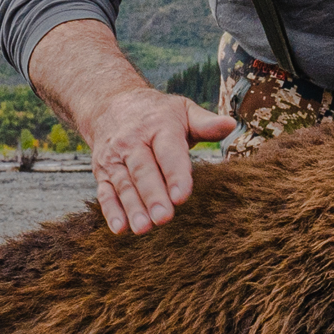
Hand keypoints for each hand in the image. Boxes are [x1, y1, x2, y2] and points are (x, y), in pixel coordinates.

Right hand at [85, 85, 233, 234]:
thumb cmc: (157, 114)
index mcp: (158, 127)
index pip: (168, 152)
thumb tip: (230, 124)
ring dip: (132, 207)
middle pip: (143, 171)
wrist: (111, 104)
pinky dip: (111, 211)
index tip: (181, 197)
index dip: (175, 174)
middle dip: (153, 196)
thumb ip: (205, 123)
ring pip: (124, 184)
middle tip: (163, 218)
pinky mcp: (102, 172)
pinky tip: (120, 229)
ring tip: (143, 228)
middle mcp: (133, 142)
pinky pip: (105, 192)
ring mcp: (115, 158)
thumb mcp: (182, 111)